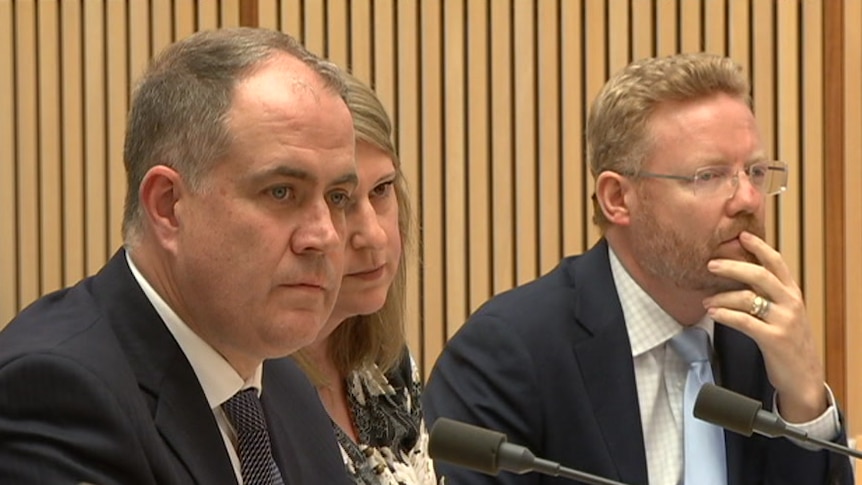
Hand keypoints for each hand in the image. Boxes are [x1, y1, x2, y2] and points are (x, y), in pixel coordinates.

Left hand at [701, 231, 826, 422]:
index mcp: (792, 293)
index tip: (741, 236)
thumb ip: (768, 295)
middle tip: (711, 264)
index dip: (759, 247)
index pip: (776, 263)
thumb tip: (740, 275)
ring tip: (706, 300)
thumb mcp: (784, 313)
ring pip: (748, 298)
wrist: (804, 377)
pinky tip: (712, 313)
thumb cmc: (788, 343)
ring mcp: (784, 321)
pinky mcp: (774, 339)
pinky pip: (744, 321)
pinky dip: (725, 315)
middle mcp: (791, 303)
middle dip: (733, 266)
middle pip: (759, 275)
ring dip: (722, 297)